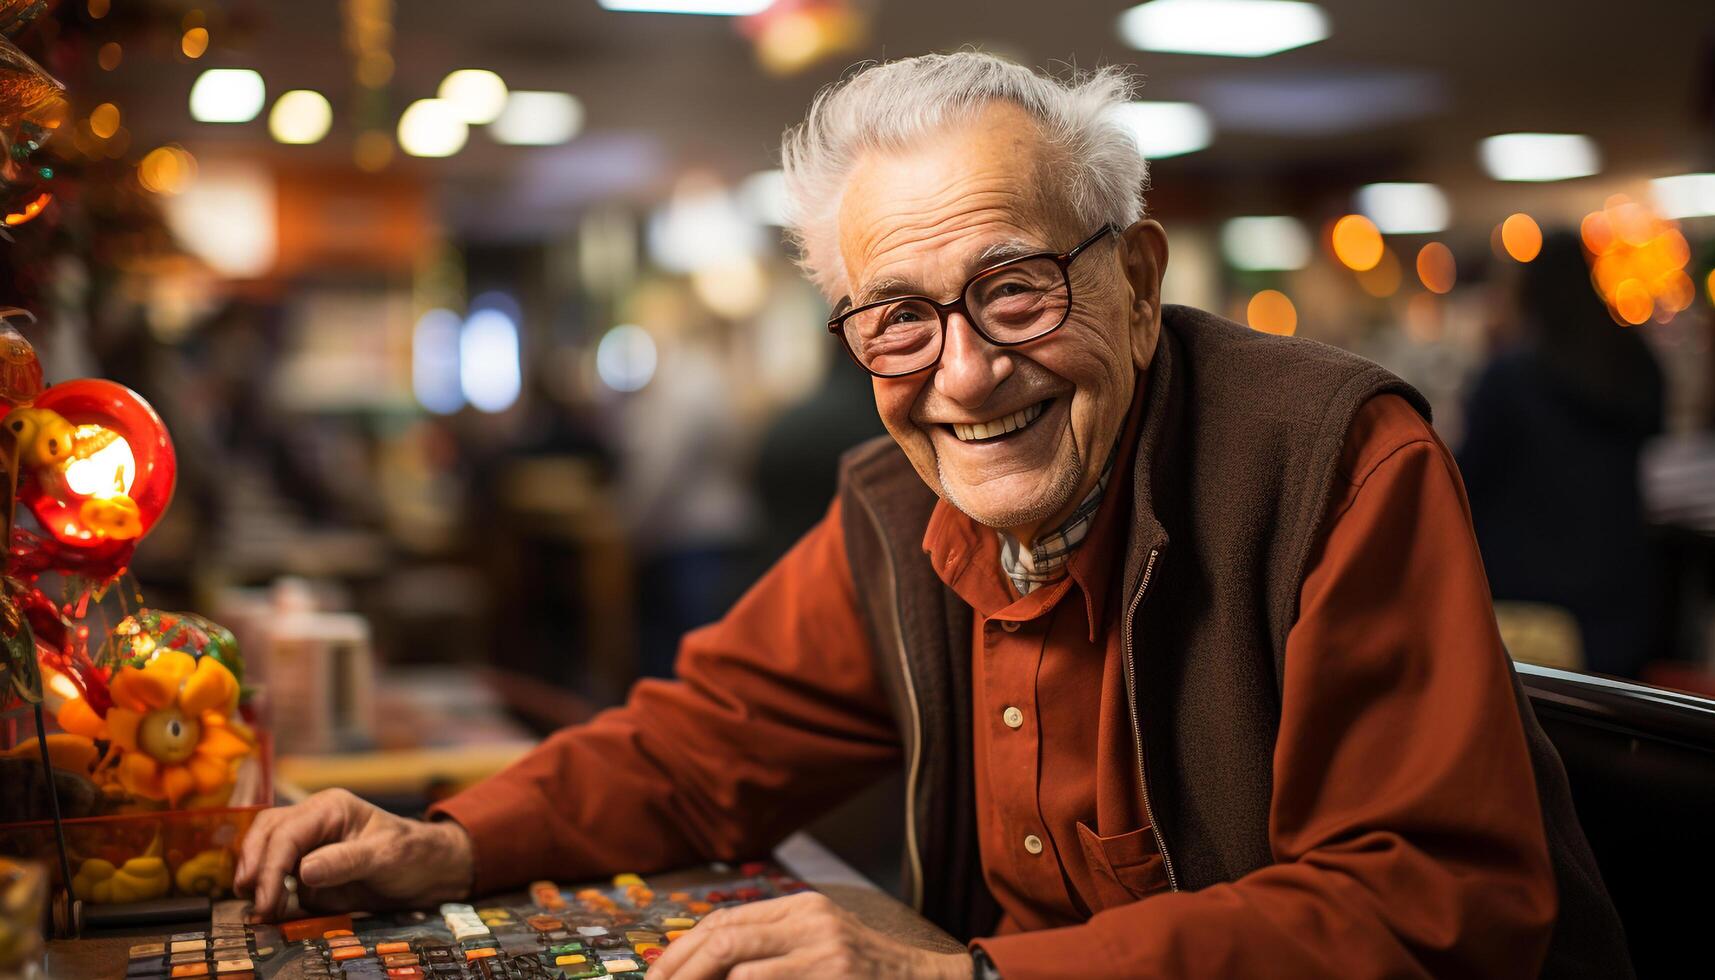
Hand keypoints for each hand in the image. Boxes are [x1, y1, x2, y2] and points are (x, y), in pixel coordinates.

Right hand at [233, 788, 473, 921]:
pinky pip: (276, 873)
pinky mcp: (305, 867)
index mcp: (330, 808)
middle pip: (265, 835)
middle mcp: (312, 820)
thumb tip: (303, 871)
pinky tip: (267, 910)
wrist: (427, 872)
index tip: (265, 900)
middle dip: (254, 869)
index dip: (270, 867)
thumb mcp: (385, 856)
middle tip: (254, 906)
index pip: (287, 833)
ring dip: (253, 876)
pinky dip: (265, 889)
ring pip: (263, 849)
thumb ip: (346, 861)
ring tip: (257, 909)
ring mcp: (307, 843)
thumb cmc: (411, 854)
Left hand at [649, 891, 972, 978]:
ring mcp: (824, 949)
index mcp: (803, 908)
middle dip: (678, 970)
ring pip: (738, 963)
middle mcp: (811, 920)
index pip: (726, 920)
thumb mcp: (823, 945)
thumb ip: (775, 948)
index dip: (683, 950)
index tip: (656, 977)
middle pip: (723, 937)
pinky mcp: (835, 974)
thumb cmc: (871, 976)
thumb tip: (710, 968)